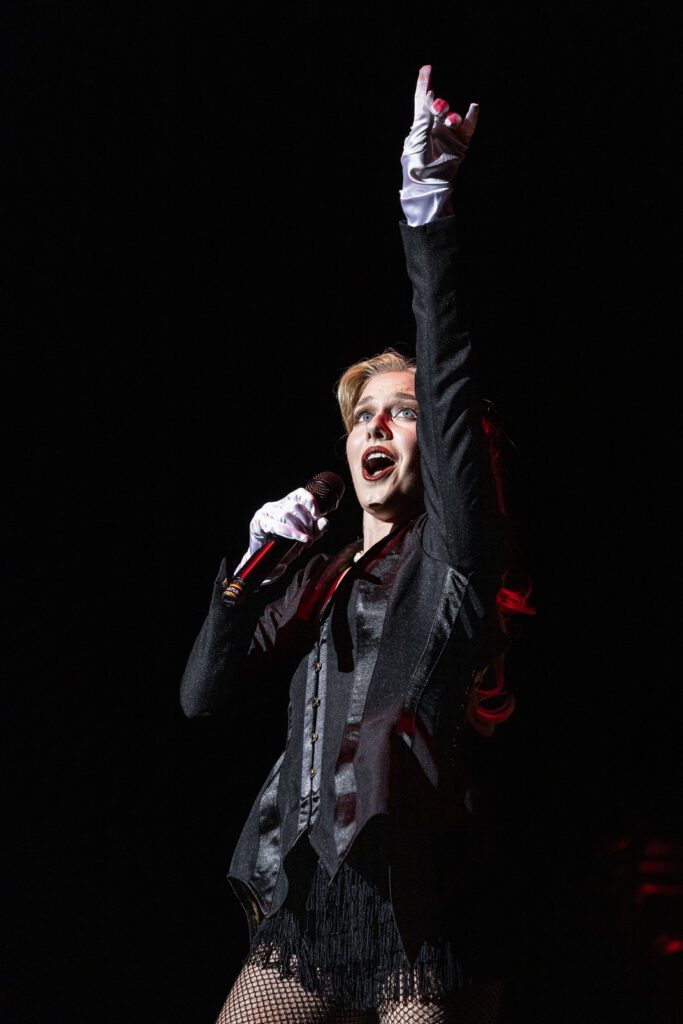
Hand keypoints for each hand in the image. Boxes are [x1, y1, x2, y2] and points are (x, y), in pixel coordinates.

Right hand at [233, 488, 328, 582]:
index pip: (300, 494)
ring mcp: (265, 513)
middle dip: (308, 523)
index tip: (318, 516)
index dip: (311, 502)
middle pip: (296, 506)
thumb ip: (315, 530)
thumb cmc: (283, 548)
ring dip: (300, 529)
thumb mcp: (303, 538)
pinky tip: (300, 538)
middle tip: (312, 537)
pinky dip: (291, 532)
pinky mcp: (258, 523)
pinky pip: (276, 525)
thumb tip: (325, 521)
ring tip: (306, 541)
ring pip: (287, 514)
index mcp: (285, 504)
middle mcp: (275, 505)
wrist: (265, 562)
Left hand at [400, 65, 478, 226]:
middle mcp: (435, 128)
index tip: (426, 67)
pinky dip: (472, 116)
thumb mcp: (415, 141)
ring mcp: (448, 136)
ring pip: (454, 117)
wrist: (427, 187)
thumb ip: (423, 120)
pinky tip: (473, 107)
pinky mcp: (460, 145)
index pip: (421, 101)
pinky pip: (468, 128)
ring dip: (453, 116)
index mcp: (419, 126)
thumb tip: (430, 97)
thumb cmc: (416, 166)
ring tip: (450, 121)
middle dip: (439, 104)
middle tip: (438, 107)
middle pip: (439, 107)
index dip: (424, 83)